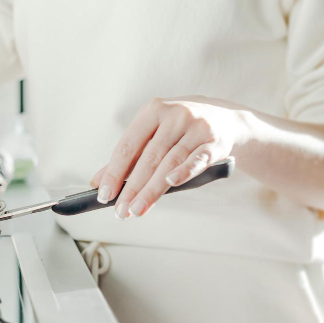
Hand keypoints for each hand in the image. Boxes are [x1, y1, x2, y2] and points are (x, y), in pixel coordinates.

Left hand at [90, 96, 247, 218]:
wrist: (226, 118)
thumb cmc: (180, 129)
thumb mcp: (153, 135)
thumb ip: (127, 158)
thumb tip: (97, 182)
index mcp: (152, 111)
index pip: (128, 145)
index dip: (114, 172)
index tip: (104, 195)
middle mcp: (175, 115)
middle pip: (148, 157)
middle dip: (132, 187)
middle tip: (121, 211)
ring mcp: (197, 127)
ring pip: (170, 162)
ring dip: (152, 189)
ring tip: (138, 209)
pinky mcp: (215, 142)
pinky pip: (198, 159)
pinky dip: (184, 171)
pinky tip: (171, 184)